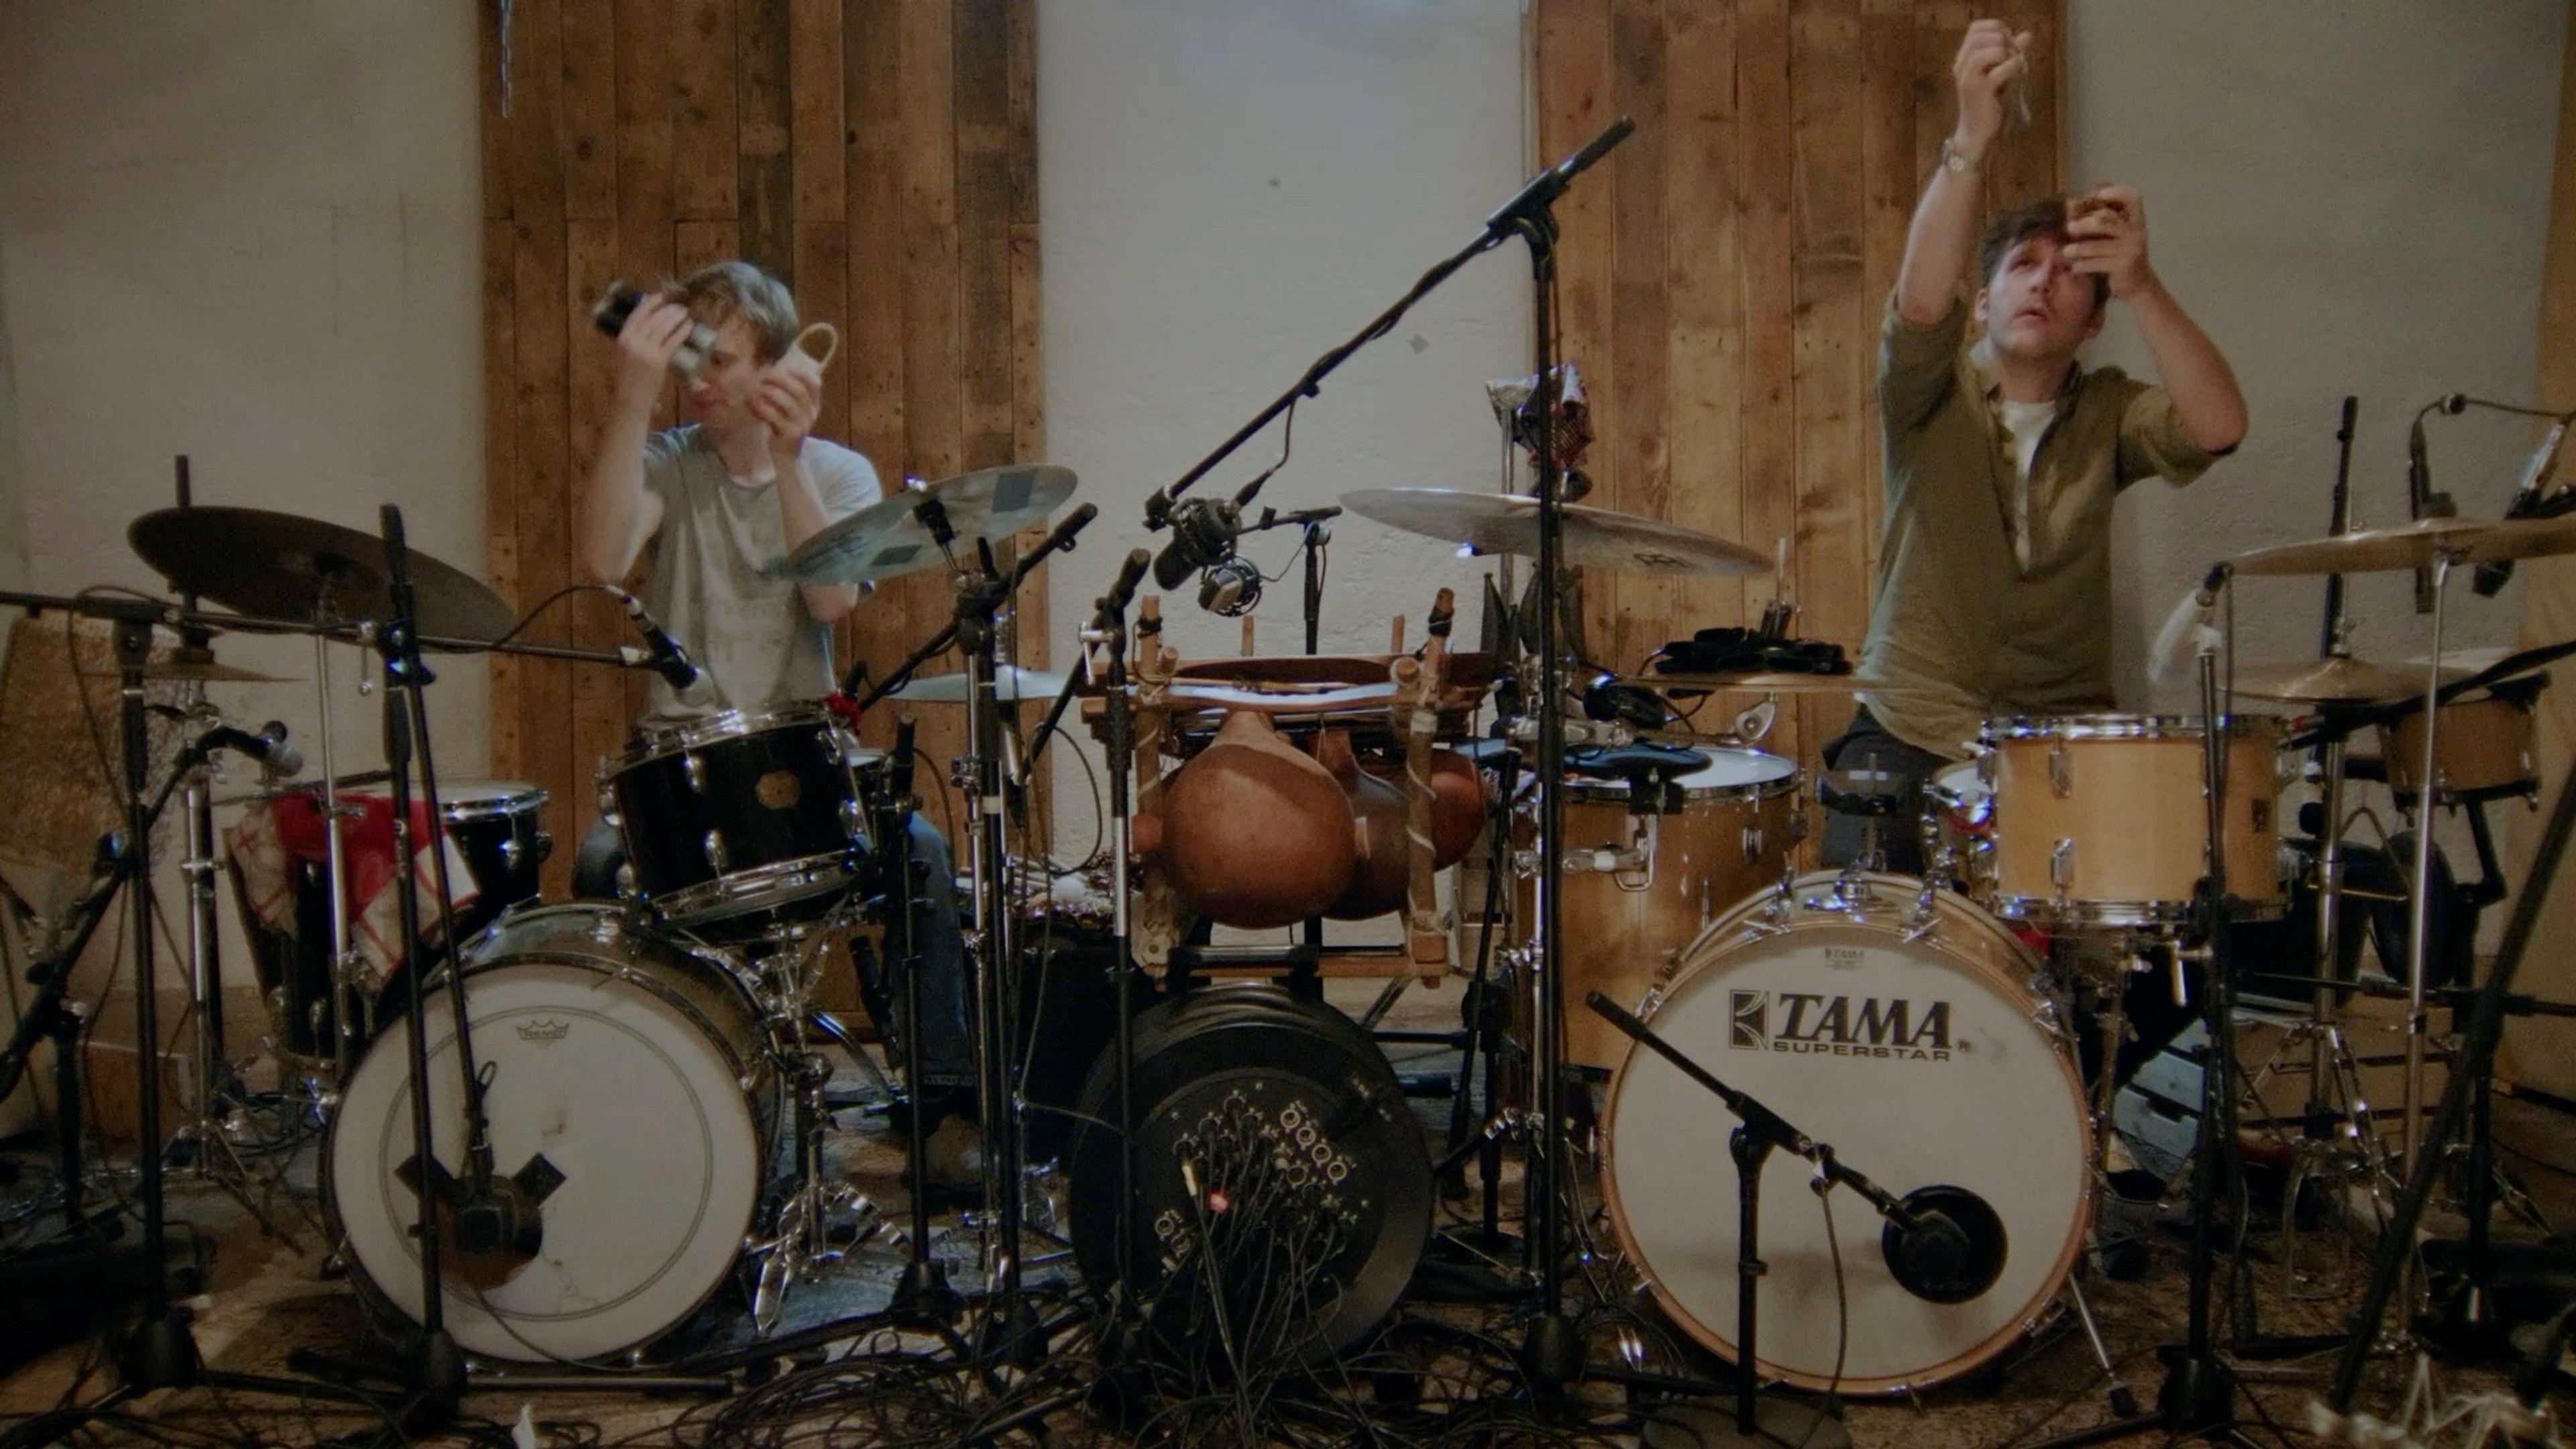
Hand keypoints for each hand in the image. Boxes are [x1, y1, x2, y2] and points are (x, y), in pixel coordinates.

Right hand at [612, 293, 692, 403]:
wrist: (630, 400)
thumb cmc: (628, 379)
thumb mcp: (624, 354)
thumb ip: (632, 339)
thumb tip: (647, 323)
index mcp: (621, 338)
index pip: (636, 315)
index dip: (649, 303)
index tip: (659, 296)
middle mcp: (632, 341)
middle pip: (652, 318)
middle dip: (667, 309)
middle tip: (678, 306)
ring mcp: (646, 351)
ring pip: (663, 327)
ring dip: (676, 317)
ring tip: (684, 313)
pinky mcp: (659, 360)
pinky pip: (673, 341)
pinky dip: (682, 331)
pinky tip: (689, 326)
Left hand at [750, 360, 822, 466]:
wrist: (786, 456)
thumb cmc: (783, 428)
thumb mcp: (788, 409)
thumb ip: (784, 393)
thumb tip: (768, 369)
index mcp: (814, 405)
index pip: (814, 384)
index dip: (800, 372)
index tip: (782, 366)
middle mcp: (812, 414)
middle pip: (799, 390)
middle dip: (780, 379)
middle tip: (763, 375)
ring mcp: (803, 425)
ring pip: (788, 402)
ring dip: (770, 392)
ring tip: (757, 389)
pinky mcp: (791, 434)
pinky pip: (776, 416)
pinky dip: (763, 407)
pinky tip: (754, 403)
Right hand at [1950, 19, 2030, 156]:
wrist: (1977, 134)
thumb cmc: (1990, 105)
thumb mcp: (2003, 74)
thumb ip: (2013, 53)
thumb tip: (2027, 34)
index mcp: (1964, 60)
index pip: (1975, 29)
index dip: (1995, 28)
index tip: (2008, 41)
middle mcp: (1962, 66)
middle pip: (1979, 35)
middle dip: (2002, 39)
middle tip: (2012, 53)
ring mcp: (1968, 78)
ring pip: (1985, 50)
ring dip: (2005, 52)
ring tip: (2013, 63)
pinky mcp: (1979, 91)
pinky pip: (1999, 69)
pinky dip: (2013, 67)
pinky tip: (2018, 73)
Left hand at [2064, 185, 2153, 299]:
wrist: (2138, 285)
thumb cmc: (2120, 254)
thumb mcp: (2112, 234)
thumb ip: (2095, 218)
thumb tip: (2069, 201)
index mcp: (2136, 219)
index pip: (2132, 197)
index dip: (2115, 192)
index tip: (2097, 195)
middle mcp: (2136, 231)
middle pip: (2106, 220)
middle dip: (2084, 224)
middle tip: (2069, 228)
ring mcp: (2131, 249)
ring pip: (2097, 245)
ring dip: (2077, 249)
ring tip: (2066, 252)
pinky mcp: (2124, 266)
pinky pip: (2096, 263)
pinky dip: (2082, 265)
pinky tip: (2075, 268)